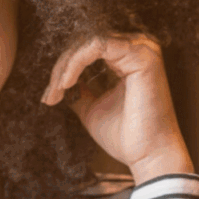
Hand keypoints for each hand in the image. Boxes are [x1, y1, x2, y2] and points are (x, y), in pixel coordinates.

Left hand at [40, 32, 193, 182]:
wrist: (148, 155)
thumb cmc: (125, 135)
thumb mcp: (92, 108)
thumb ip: (80, 91)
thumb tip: (61, 82)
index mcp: (128, 60)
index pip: (86, 50)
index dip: (62, 70)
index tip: (49, 97)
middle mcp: (138, 50)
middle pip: (84, 44)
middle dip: (60, 69)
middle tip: (50, 96)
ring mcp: (142, 50)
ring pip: (87, 42)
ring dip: (65, 67)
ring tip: (57, 91)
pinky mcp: (142, 56)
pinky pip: (97, 46)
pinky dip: (75, 63)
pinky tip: (67, 84)